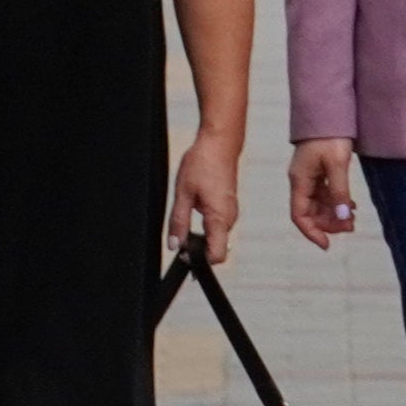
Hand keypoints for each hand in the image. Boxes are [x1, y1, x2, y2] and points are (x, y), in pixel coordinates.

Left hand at [171, 119, 245, 266]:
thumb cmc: (202, 164)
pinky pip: (218, 225)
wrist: (219, 144)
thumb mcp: (183, 194)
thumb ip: (179, 222)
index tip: (183, 254)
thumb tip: (174, 245)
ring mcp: (230, 213)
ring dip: (201, 236)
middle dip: (197, 249)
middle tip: (178, 235)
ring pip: (216, 236)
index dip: (199, 261)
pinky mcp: (228, 206)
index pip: (217, 256)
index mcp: (219, 219)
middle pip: (216, 249)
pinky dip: (205, 226)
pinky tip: (194, 208)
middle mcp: (229, 219)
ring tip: (185, 216)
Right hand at [289, 137, 361, 252]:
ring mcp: (309, 176)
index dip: (311, 232)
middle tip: (350, 227)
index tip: (327, 245)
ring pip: (318, 204)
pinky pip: (325, 194)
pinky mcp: (318, 171)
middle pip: (310, 212)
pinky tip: (351, 205)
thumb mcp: (337, 164)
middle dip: (328, 223)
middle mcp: (301, 180)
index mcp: (300, 180)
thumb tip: (343, 218)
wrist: (329, 111)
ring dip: (334, 214)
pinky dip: (336, 202)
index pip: (299, 215)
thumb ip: (339, 192)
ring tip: (353, 218)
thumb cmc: (330, 135)